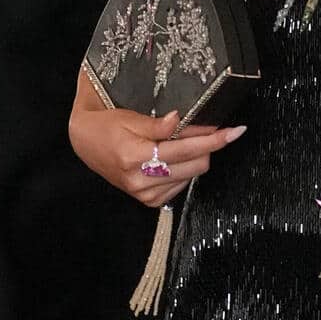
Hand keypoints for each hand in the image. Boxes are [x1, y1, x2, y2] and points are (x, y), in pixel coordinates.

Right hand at [68, 101, 247, 206]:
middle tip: (208, 129)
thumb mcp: (130, 118)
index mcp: (135, 156)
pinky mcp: (149, 201)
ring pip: (192, 175)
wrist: (86, 144)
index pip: (186, 149)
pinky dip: (185, 169)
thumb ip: (157, 124)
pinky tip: (175, 158)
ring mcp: (145, 193)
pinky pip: (182, 185)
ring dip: (196, 157)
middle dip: (207, 146)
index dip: (213, 138)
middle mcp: (141, 180)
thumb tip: (180, 120)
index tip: (234, 131)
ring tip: (186, 142)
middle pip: (196, 164)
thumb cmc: (108, 127)